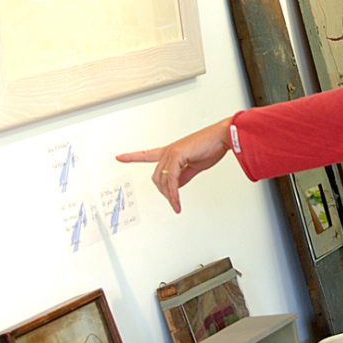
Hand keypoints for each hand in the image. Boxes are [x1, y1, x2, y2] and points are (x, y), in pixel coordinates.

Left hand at [116, 118, 232, 212]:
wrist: (222, 137)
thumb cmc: (212, 147)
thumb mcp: (195, 165)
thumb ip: (184, 175)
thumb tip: (177, 186)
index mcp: (171, 151)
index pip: (147, 154)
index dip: (132, 156)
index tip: (119, 157)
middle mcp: (168, 151)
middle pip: (157, 177)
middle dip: (164, 192)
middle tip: (174, 203)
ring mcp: (171, 152)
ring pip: (163, 180)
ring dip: (170, 196)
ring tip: (177, 204)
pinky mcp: (177, 155)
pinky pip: (171, 179)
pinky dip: (174, 192)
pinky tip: (177, 200)